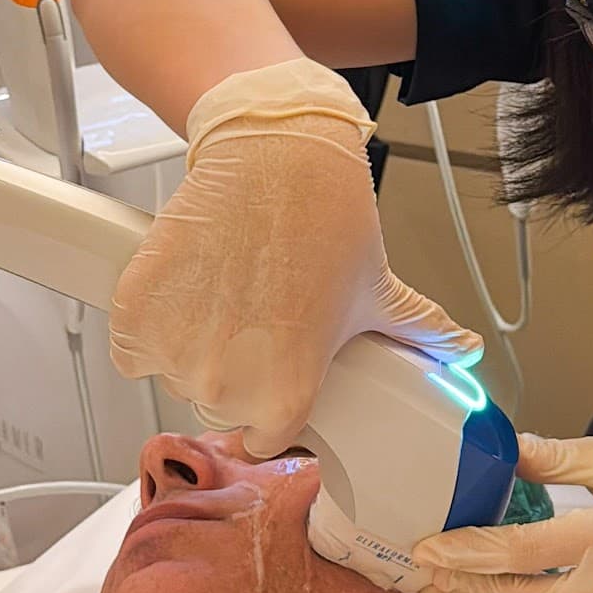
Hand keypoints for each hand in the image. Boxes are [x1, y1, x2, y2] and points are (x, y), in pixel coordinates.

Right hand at [110, 59, 480, 455]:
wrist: (271, 153)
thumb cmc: (325, 219)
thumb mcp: (380, 289)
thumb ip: (420, 333)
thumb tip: (460, 353)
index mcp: (285, 394)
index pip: (265, 439)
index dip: (272, 406)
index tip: (274, 377)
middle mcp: (224, 384)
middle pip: (219, 404)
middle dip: (235, 369)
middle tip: (255, 317)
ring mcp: (174, 349)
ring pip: (174, 373)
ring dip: (191, 346)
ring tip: (226, 294)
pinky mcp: (135, 312)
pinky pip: (132, 347)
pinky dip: (149, 325)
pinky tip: (187, 289)